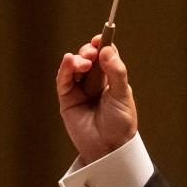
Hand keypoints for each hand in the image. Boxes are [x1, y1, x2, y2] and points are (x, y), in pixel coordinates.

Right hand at [56, 35, 138, 166]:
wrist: (109, 149)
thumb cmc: (121, 124)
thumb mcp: (122, 95)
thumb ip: (116, 72)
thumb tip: (106, 49)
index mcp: (112, 79)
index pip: (106, 56)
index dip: (102, 45)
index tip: (101, 37)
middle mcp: (95, 82)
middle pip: (89, 58)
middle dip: (89, 51)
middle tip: (92, 53)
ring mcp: (80, 90)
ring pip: (75, 66)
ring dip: (78, 60)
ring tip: (83, 63)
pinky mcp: (67, 99)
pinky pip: (64, 80)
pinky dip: (65, 68)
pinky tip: (69, 60)